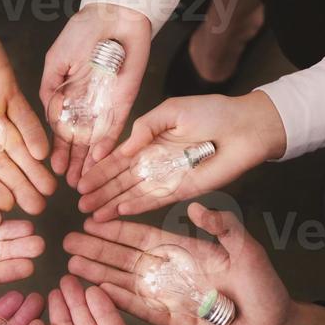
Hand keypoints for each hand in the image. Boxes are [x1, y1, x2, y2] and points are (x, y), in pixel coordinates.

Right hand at [40, 3, 151, 187]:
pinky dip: (108, 144)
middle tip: (69, 185)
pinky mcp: (124, 101)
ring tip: (83, 182)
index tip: (50, 167)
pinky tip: (99, 160)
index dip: (56, 149)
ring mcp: (105, 105)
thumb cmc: (82, 32)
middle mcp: (85, 105)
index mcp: (67, 96)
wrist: (114, 15)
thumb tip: (47, 118)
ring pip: (95, 140)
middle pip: (78, 140)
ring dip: (89, 161)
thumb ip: (50, 90)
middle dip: (73, 162)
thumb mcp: (56, 61)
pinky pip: (115, 127)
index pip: (60, 129)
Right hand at [63, 203, 324, 324]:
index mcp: (186, 252)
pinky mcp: (170, 324)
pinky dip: (118, 299)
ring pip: (126, 283)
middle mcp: (171, 274)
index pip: (143, 238)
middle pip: (126, 259)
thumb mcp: (246, 249)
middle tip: (67, 242)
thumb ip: (222, 226)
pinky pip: (139, 309)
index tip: (92, 220)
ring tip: (71, 265)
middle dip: (97, 250)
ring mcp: (168, 299)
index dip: (117, 229)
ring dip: (99, 273)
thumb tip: (195, 206)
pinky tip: (96, 290)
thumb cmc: (265, 289)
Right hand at [77, 89, 286, 220]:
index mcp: (149, 140)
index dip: (99, 169)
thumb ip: (145, 127)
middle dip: (100, 191)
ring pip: (133, 192)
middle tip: (80, 203)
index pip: (118, 158)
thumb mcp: (171, 111)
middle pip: (121, 180)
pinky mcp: (182, 190)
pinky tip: (118, 211)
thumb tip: (122, 148)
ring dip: (112, 203)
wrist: (245, 127)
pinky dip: (137, 206)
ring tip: (92, 213)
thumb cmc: (212, 113)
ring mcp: (167, 177)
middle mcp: (155, 161)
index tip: (80, 180)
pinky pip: (155, 200)